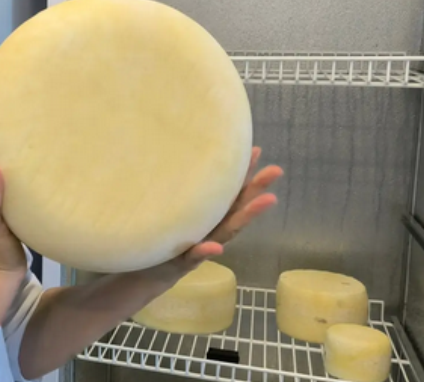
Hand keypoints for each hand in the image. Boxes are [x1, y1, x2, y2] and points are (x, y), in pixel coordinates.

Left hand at [146, 147, 282, 282]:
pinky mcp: (184, 262)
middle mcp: (210, 229)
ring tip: (266, 200)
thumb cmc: (163, 238)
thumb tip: (179, 158)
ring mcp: (201, 246)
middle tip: (276, 171)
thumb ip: (180, 194)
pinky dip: (205, 251)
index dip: (243, 172)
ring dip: (245, 216)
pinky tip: (216, 247)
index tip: (256, 150)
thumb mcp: (171, 211)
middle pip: (236, 207)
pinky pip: (195, 256)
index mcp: (207, 214)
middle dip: (256, 189)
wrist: (147, 274)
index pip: (228, 190)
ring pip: (226, 230)